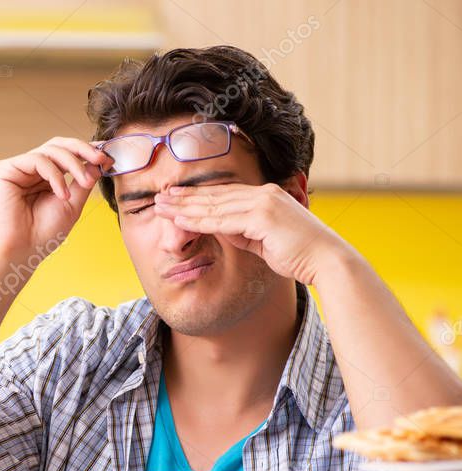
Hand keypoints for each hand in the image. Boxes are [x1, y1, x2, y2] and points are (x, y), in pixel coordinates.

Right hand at [0, 137, 110, 264]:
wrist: (21, 251)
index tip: (108, 156)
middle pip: (58, 145)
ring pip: (50, 150)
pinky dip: (55, 175)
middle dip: (83, 149)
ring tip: (85, 184)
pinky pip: (37, 160)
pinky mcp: (4, 169)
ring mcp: (18, 168)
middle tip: (101, 159)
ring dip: (73, 164)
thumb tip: (100, 161)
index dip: (87, 151)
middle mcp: (30, 169)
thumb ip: (84, 181)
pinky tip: (62, 194)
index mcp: (45, 177)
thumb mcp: (72, 204)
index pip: (66, 154)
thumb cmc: (43, 234)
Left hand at [153, 182, 350, 284]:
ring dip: (185, 206)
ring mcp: (263, 203)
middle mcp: (264, 194)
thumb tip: (221, 229)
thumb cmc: (298, 255)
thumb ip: (243, 232)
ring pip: (214, 205)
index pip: (224, 194)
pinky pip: (222, 220)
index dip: (198, 196)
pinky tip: (179, 220)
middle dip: (185, 197)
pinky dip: (199, 220)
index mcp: (266, 196)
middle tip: (160, 197)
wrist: (326, 261)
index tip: (176, 197)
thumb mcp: (263, 241)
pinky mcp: (262, 217)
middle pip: (215, 195)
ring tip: (161, 207)